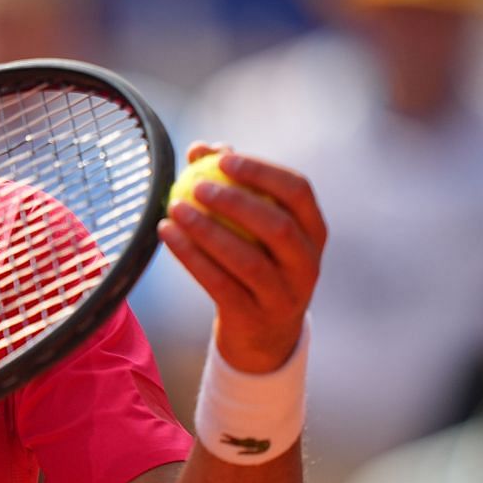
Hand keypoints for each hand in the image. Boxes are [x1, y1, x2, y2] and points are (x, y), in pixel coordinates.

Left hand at [159, 144, 324, 372]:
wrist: (263, 335)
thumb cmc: (256, 261)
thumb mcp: (253, 227)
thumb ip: (232, 184)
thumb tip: (202, 147)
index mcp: (314, 231)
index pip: (298, 191)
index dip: (262, 171)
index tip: (224, 158)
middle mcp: (307, 263)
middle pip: (278, 226)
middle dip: (236, 201)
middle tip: (196, 185)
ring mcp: (285, 295)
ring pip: (248, 260)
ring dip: (207, 231)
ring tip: (175, 207)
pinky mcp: (255, 318)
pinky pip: (220, 284)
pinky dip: (192, 257)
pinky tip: (168, 235)